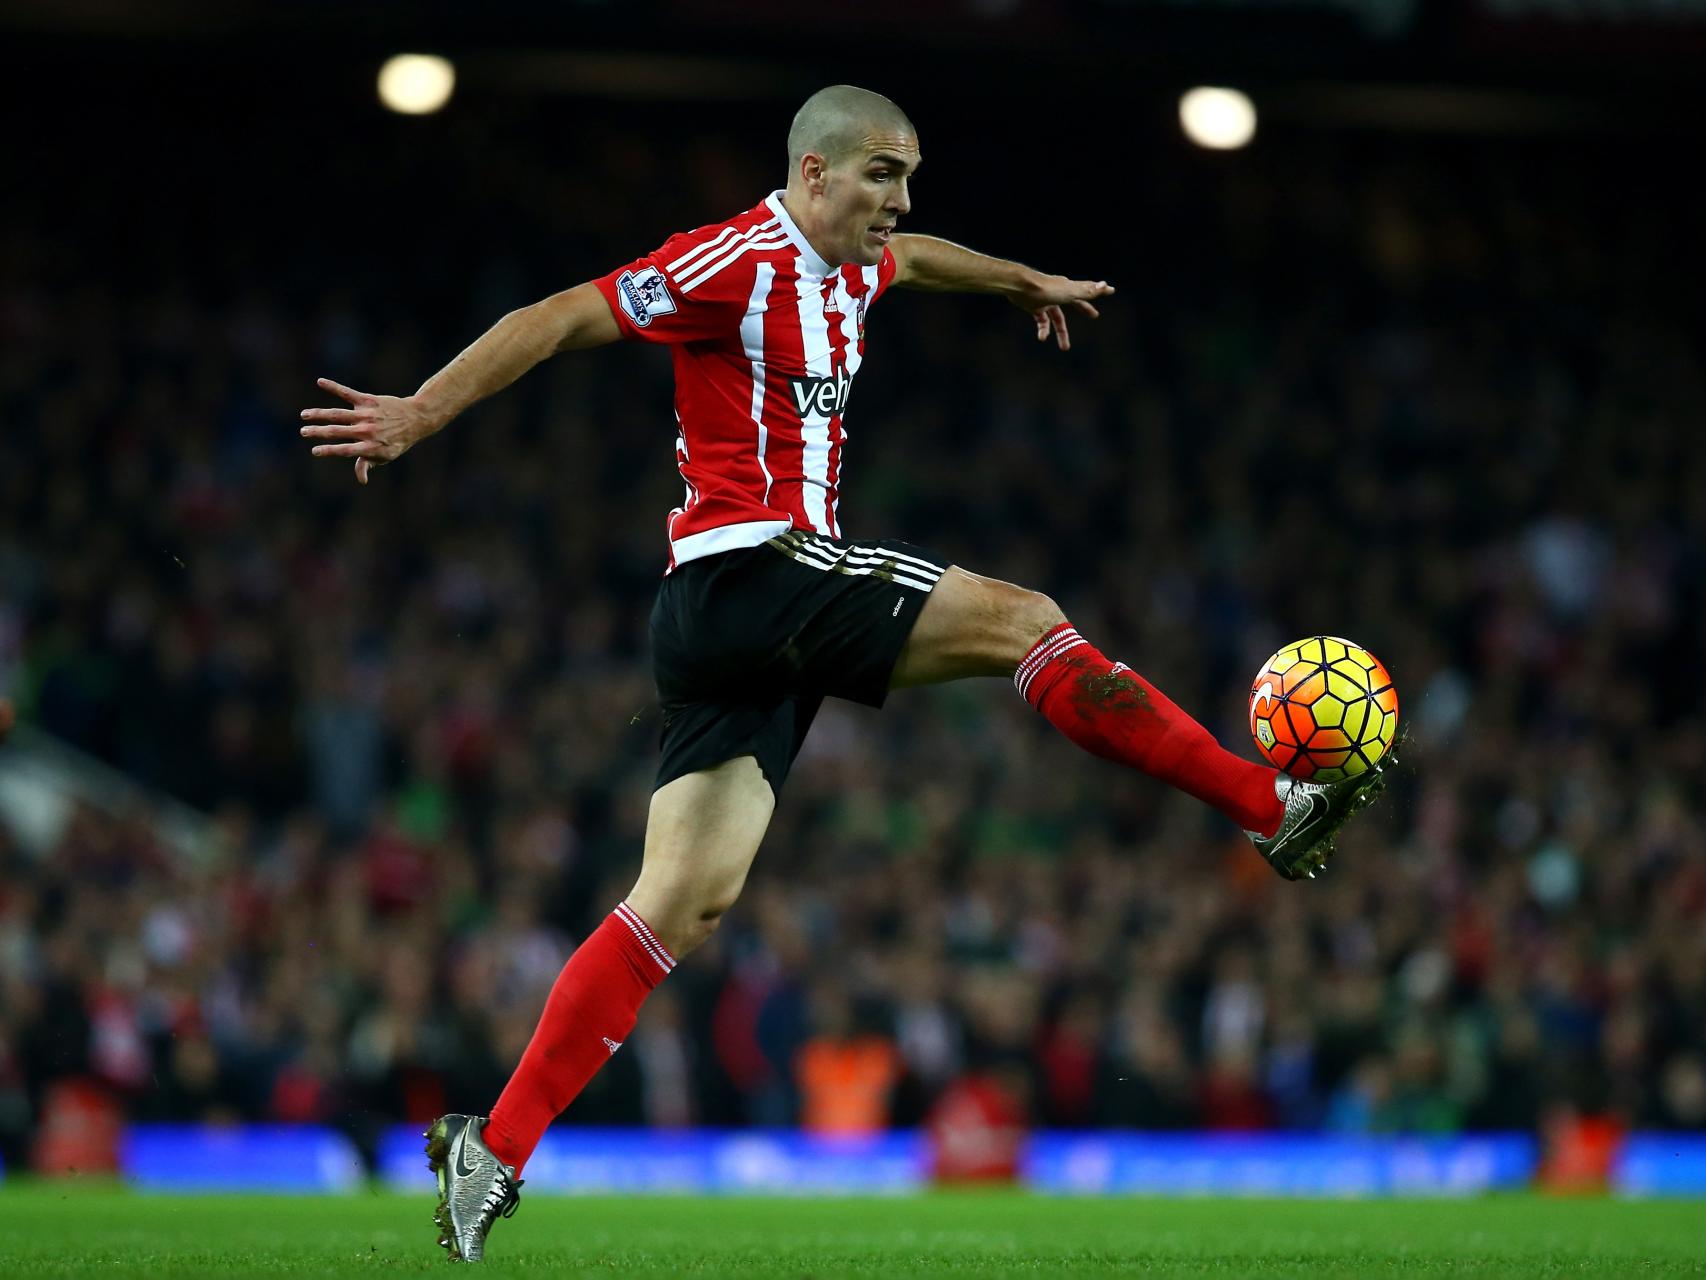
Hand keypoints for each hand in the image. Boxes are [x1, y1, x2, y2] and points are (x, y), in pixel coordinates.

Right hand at [299, 378, 438, 484]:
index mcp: (370, 447)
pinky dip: (334, 387)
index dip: (328, 451)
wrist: (416, 418)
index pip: (344, 450)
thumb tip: (361, 480)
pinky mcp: (368, 400)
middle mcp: (366, 431)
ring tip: (304, 415)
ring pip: (337, 414)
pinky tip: (320, 381)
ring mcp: (366, 415)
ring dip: (318, 414)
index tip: (314, 451)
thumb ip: (368, 464)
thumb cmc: (398, 440)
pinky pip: (347, 393)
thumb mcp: (386, 456)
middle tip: (303, 432)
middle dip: (317, 432)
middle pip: (336, 431)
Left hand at [1007, 274, 1114, 351]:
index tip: (1110, 290)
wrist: (1020, 286)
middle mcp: (1059, 292)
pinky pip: (1041, 321)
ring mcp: (1046, 299)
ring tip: (1065, 348)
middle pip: (1075, 302)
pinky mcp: (1034, 305)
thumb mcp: (1070, 292)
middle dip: (1084, 309)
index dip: (1099, 291)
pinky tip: (1042, 339)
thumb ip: (1088, 291)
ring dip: (1061, 332)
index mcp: (1069, 288)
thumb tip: (1108, 286)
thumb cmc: (1046, 289)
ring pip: (1057, 317)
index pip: (1087, 290)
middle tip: (1094, 315)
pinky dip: (1043, 330)